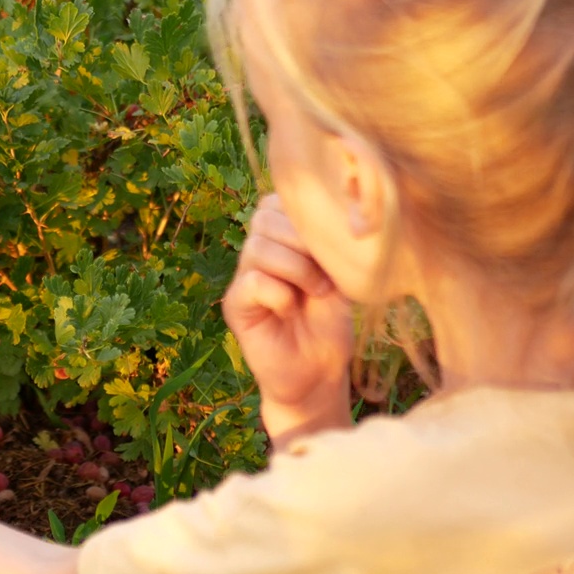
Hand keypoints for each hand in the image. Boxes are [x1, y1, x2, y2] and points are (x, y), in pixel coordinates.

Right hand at [222, 194, 353, 409]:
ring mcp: (243, 278)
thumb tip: (333, 209)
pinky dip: (279, 293)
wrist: (319, 373)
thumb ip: (325, 244)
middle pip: (264, 217)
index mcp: (281, 239)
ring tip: (314, 292)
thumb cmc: (330, 324)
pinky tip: (291, 309)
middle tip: (324, 275)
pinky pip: (253, 281)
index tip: (331, 247)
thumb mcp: (338, 276)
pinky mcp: (236, 306)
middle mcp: (257, 253)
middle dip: (301, 241)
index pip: (278, 200)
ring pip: (258, 247)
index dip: (304, 216)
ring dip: (295, 268)